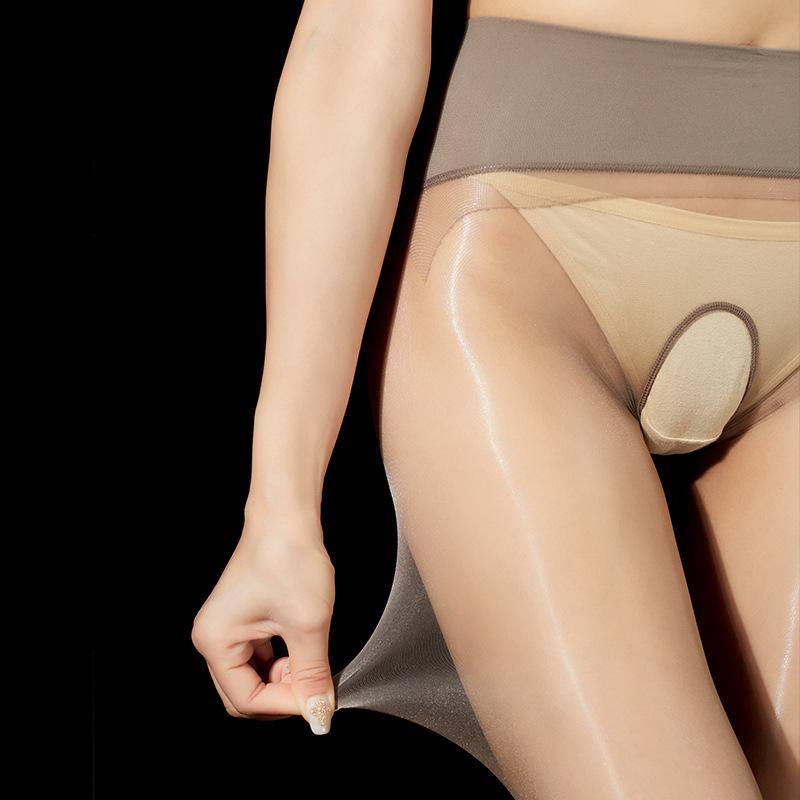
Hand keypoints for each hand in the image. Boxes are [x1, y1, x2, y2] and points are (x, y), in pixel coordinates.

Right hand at [191, 509, 336, 733]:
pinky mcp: (245, 619)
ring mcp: (228, 627)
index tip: (317, 700)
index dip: (285, 705)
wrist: (288, 515)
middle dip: (282, 693)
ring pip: (256, 676)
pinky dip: (285, 659)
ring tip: (311, 656)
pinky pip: (261, 656)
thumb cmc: (289, 556)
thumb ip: (313, 675)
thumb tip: (318, 714)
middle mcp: (213, 636)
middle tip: (314, 681)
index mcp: (216, 641)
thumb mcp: (309, 623)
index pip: (246, 700)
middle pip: (245, 694)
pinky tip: (304, 644)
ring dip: (285, 676)